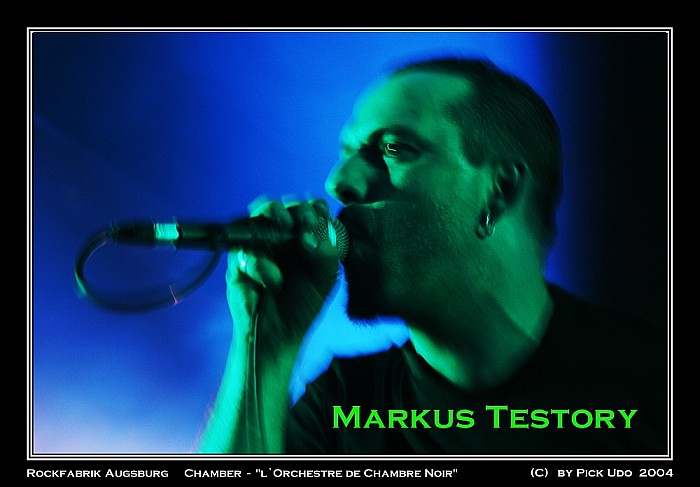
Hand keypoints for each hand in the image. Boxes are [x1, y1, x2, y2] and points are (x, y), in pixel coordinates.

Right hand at [225, 197, 341, 347]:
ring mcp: (259, 244)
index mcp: (305, 236)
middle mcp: (281, 236)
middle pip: (286, 205)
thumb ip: (328, 253)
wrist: (279, 333)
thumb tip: (310, 235)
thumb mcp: (326, 277)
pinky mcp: (239, 260)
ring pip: (261, 213)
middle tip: (307, 224)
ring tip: (286, 227)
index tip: (322, 221)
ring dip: (275, 213)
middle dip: (299, 210)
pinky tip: (274, 281)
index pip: (311, 208)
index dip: (317, 210)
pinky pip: (248, 251)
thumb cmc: (303, 303)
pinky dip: (262, 264)